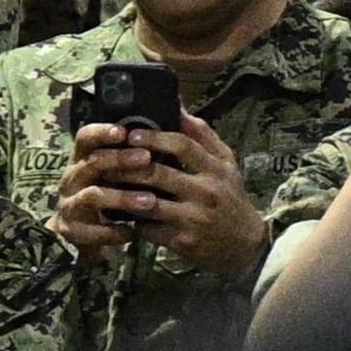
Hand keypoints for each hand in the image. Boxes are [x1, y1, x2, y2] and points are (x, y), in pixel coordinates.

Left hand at [66, 112, 261, 274]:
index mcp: (215, 169)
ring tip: (105, 184)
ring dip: (123, 194)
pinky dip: (131, 220)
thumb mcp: (226, 163)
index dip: (154, 138)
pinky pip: (148, 229)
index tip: (131, 134)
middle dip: (128, 166)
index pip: (183, 146)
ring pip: (148, 203)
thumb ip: (203, 135)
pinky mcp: (182, 242)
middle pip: (158, 174)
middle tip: (106, 158)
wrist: (245, 244)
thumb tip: (178, 105)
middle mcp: (205, 192)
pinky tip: (118, 213)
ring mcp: (193, 219)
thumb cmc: (231, 197)